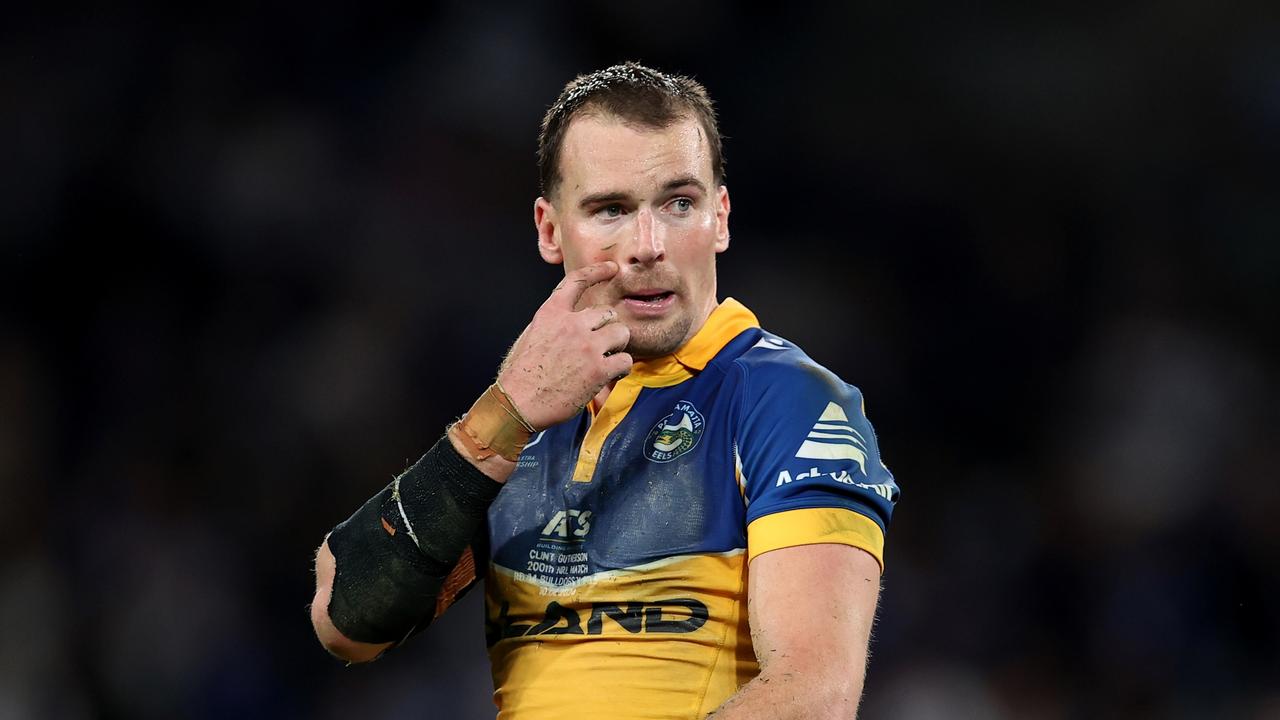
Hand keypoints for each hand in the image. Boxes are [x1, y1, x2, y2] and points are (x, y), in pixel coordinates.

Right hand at [497, 261, 631, 429]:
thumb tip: (571, 321)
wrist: (517, 403)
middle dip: (607, 329)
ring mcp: (587, 346)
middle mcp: (571, 324)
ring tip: (606, 360)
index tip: (612, 269)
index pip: (577, 281)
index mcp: (551, 313)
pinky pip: (626, 360)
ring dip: (617, 347)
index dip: (598, 272)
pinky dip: (621, 368)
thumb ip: (553, 323)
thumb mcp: (531, 336)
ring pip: (621, 333)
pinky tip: (610, 375)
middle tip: (600, 346)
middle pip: (607, 313)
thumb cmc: (520, 375)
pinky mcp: (598, 369)